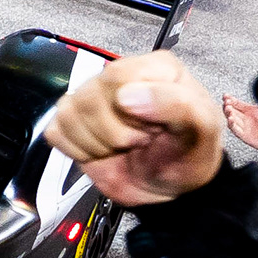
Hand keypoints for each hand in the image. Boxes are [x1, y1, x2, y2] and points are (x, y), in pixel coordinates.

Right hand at [42, 48, 222, 205]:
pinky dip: (78, 151)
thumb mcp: (202, 130)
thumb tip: (125, 96)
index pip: (116, 75)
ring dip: (99, 144)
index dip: (132, 111)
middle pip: (89, 96)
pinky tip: (102, 151)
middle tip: (141, 141)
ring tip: (123, 147)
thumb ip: (176, 105)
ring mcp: (90, 98)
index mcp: (153, 67)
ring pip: (69, 114)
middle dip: (116, 133)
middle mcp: (118, 76)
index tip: (154, 129)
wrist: (171, 190)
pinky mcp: (71, 124)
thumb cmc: (188, 154)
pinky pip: (55, 131)